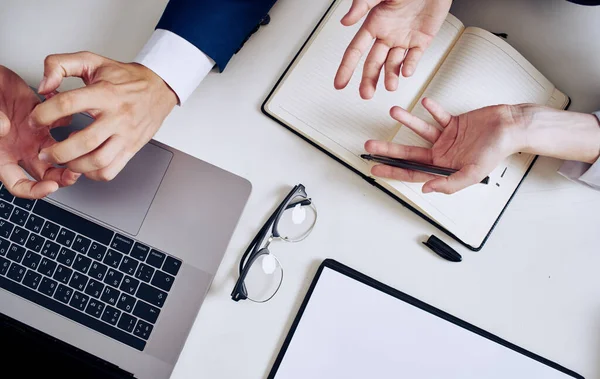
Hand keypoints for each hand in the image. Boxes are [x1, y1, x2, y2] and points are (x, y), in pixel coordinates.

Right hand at [0, 66, 78, 198]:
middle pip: (44, 173)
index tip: (51, 186)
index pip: (18, 184)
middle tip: (74, 173)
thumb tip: (2, 128)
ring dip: (71, 155)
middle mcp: (19, 148)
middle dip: (61, 177)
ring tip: (79, 150)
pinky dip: (67, 122)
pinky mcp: (42, 118)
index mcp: (1, 155)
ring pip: (57, 153)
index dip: (34, 191)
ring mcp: (32, 134)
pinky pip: (60, 124)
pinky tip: (66, 117)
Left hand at [29, 51, 177, 180]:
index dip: (44, 114)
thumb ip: (60, 65)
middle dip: (57, 152)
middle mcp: (118, 116)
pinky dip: (94, 173)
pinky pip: (111, 170)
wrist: (159, 88)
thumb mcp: (92, 61)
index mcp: (105, 93)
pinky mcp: (132, 148)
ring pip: (98, 160)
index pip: (68, 104)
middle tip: (45, 153)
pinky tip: (85, 165)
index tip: (35, 120)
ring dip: (75, 165)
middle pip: (84, 141)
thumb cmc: (126, 78)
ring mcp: (126, 135)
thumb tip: (44, 86)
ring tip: (64, 161)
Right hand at [334, 0, 451, 98]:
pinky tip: (406, 72)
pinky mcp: (421, 40)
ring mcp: (404, 38)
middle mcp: (387, 34)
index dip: (346, 67)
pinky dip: (410, 66)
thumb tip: (346, 20)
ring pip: (393, 64)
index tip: (339, 83)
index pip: (355, 50)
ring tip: (390, 86)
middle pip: (373, 63)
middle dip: (369, 80)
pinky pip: (414, 57)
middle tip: (366, 94)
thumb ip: (363, 4)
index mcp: (374, 23)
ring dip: (390, 77)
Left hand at [364, 98, 524, 193]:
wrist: (512, 127)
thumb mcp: (473, 173)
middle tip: (370, 146)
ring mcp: (447, 138)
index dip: (393, 172)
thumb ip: (449, 183)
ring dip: (407, 121)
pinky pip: (438, 115)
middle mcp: (443, 154)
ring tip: (395, 112)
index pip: (413, 173)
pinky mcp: (454, 123)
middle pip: (410, 153)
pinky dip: (431, 109)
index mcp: (445, 168)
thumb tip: (426, 188)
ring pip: (420, 130)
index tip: (376, 169)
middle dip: (389, 150)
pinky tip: (422, 103)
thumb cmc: (497, 151)